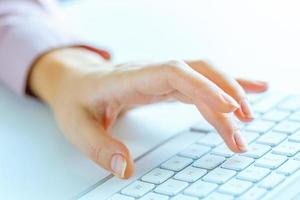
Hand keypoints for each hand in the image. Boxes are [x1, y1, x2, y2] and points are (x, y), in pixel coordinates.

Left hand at [29, 47, 267, 178]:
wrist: (77, 82)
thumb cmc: (78, 101)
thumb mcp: (77, 127)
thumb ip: (99, 148)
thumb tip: (125, 169)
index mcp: (129, 79)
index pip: (173, 73)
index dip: (203, 87)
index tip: (228, 108)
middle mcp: (150, 72)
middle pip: (196, 73)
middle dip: (224, 96)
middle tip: (242, 130)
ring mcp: (161, 76)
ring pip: (203, 76)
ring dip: (229, 93)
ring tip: (249, 118)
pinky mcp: (167, 83)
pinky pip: (200, 81)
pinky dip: (224, 87)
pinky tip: (246, 92)